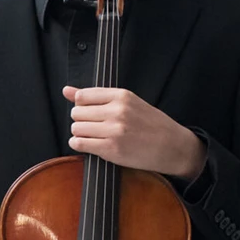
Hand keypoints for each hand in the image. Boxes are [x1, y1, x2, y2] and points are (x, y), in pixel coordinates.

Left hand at [63, 87, 205, 179]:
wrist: (173, 147)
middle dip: (81, 120)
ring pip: (76, 128)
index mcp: (121, 96)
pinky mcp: (111, 149)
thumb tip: (66, 90)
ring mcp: (114, 131)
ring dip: (80, 134)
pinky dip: (79, 145)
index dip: (82, 106)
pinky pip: (79, 144)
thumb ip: (95, 96)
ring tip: (95, 136)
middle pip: (76, 113)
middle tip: (94, 126)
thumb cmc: (152, 125)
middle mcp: (117, 111)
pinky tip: (90, 144)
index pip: (82, 96)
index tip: (91, 112)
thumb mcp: (128, 103)